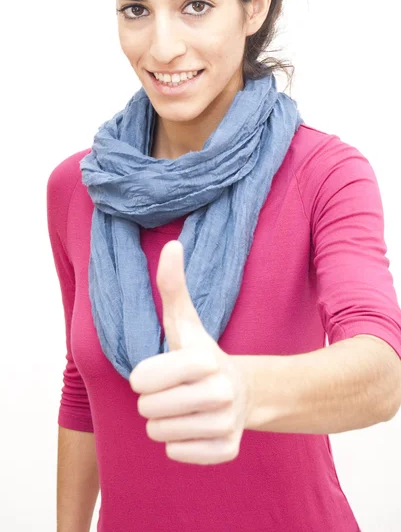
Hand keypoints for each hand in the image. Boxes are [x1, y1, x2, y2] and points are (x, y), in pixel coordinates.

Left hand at [129, 240, 253, 464]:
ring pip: (159, 435)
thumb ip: (172, 286)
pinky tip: (196, 426)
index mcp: (203, 359)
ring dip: (164, 423)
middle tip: (174, 390)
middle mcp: (220, 392)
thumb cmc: (200, 355)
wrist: (241, 391)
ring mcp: (226, 424)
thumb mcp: (184, 322)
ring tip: (184, 408)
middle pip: (147, 410)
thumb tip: (172, 244)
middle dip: (153, 401)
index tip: (160, 371)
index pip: (140, 380)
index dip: (144, 376)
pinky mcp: (227, 449)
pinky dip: (180, 443)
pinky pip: (178, 454)